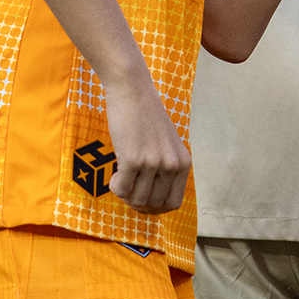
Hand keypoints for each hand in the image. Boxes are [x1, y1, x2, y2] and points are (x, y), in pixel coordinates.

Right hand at [102, 74, 191, 213]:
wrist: (132, 90)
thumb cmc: (146, 115)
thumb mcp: (167, 143)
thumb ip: (166, 167)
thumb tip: (152, 200)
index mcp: (183, 162)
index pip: (174, 203)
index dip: (156, 207)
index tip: (144, 201)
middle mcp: (171, 165)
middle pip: (153, 204)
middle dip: (138, 201)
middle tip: (128, 187)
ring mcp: (153, 163)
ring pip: (137, 199)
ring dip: (125, 193)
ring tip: (122, 177)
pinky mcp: (133, 160)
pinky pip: (121, 189)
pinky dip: (115, 186)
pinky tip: (115, 173)